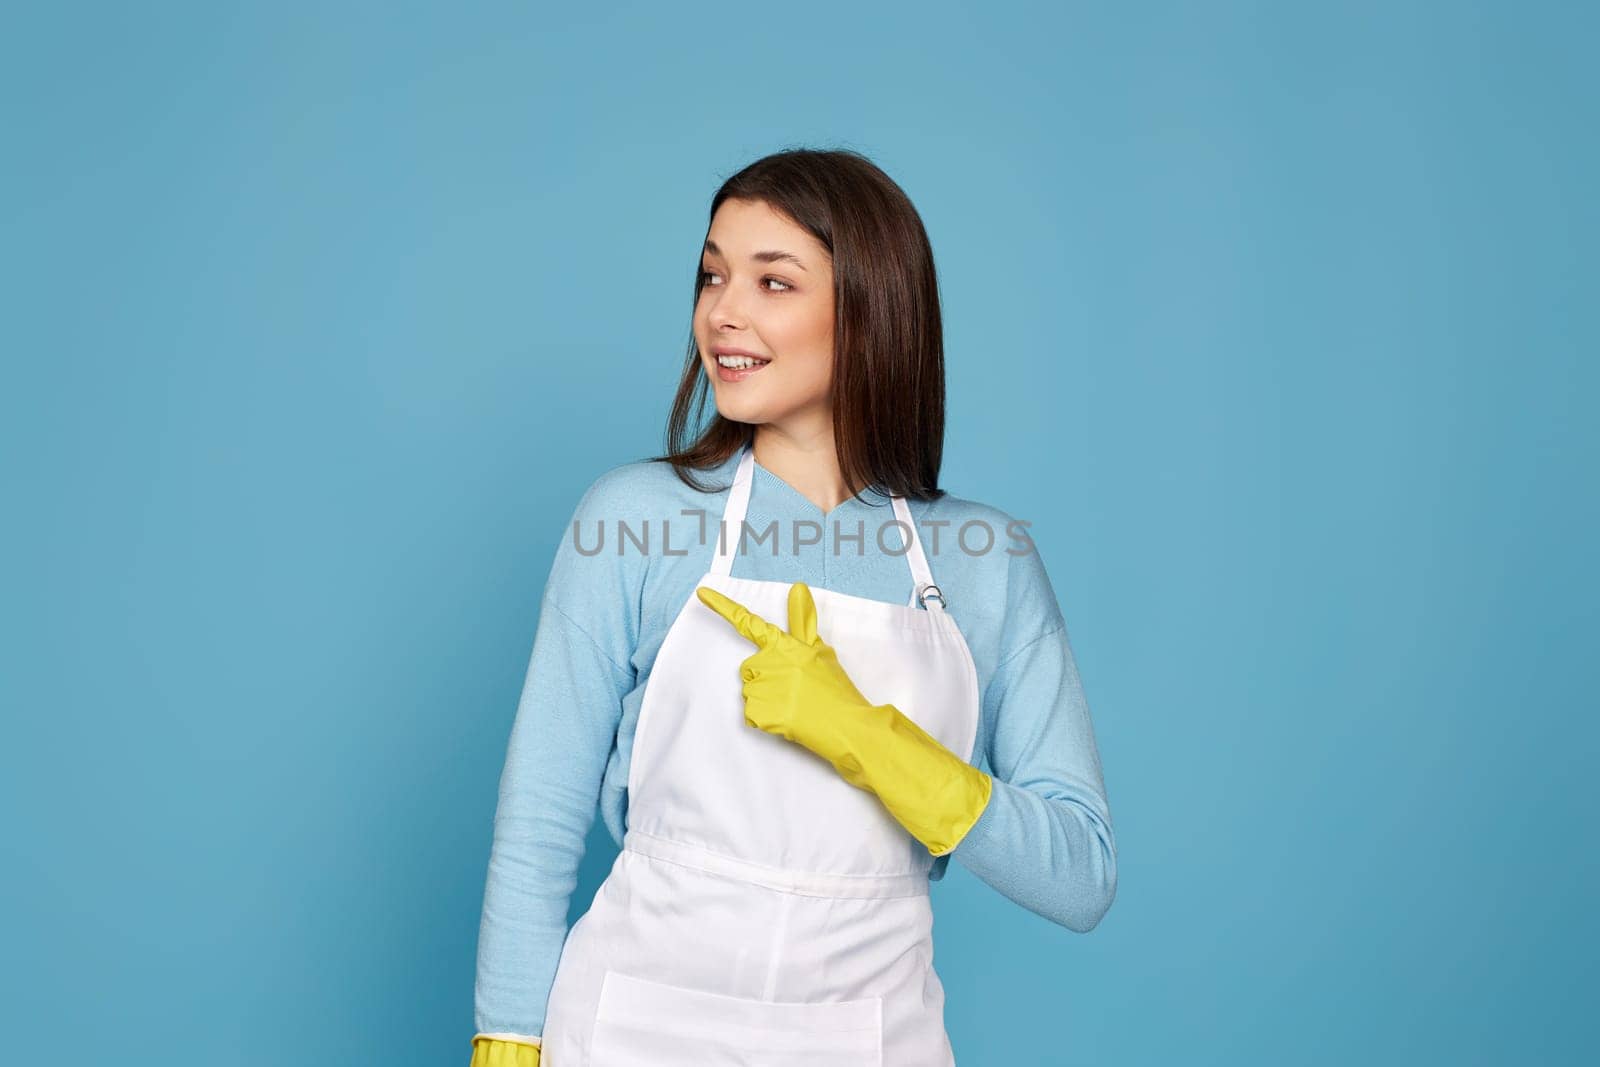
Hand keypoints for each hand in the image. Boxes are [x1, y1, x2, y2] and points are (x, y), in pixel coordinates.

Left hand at [695, 581, 873, 750]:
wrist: (846, 725)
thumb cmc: (834, 688)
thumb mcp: (821, 650)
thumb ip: (801, 620)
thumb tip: (797, 587)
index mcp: (783, 644)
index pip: (748, 622)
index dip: (723, 607)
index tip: (701, 594)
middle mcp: (768, 662)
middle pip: (750, 668)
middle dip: (767, 678)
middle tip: (796, 688)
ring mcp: (762, 688)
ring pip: (750, 691)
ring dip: (768, 699)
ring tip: (796, 704)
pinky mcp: (759, 713)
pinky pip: (751, 714)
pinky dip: (767, 719)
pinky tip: (789, 718)